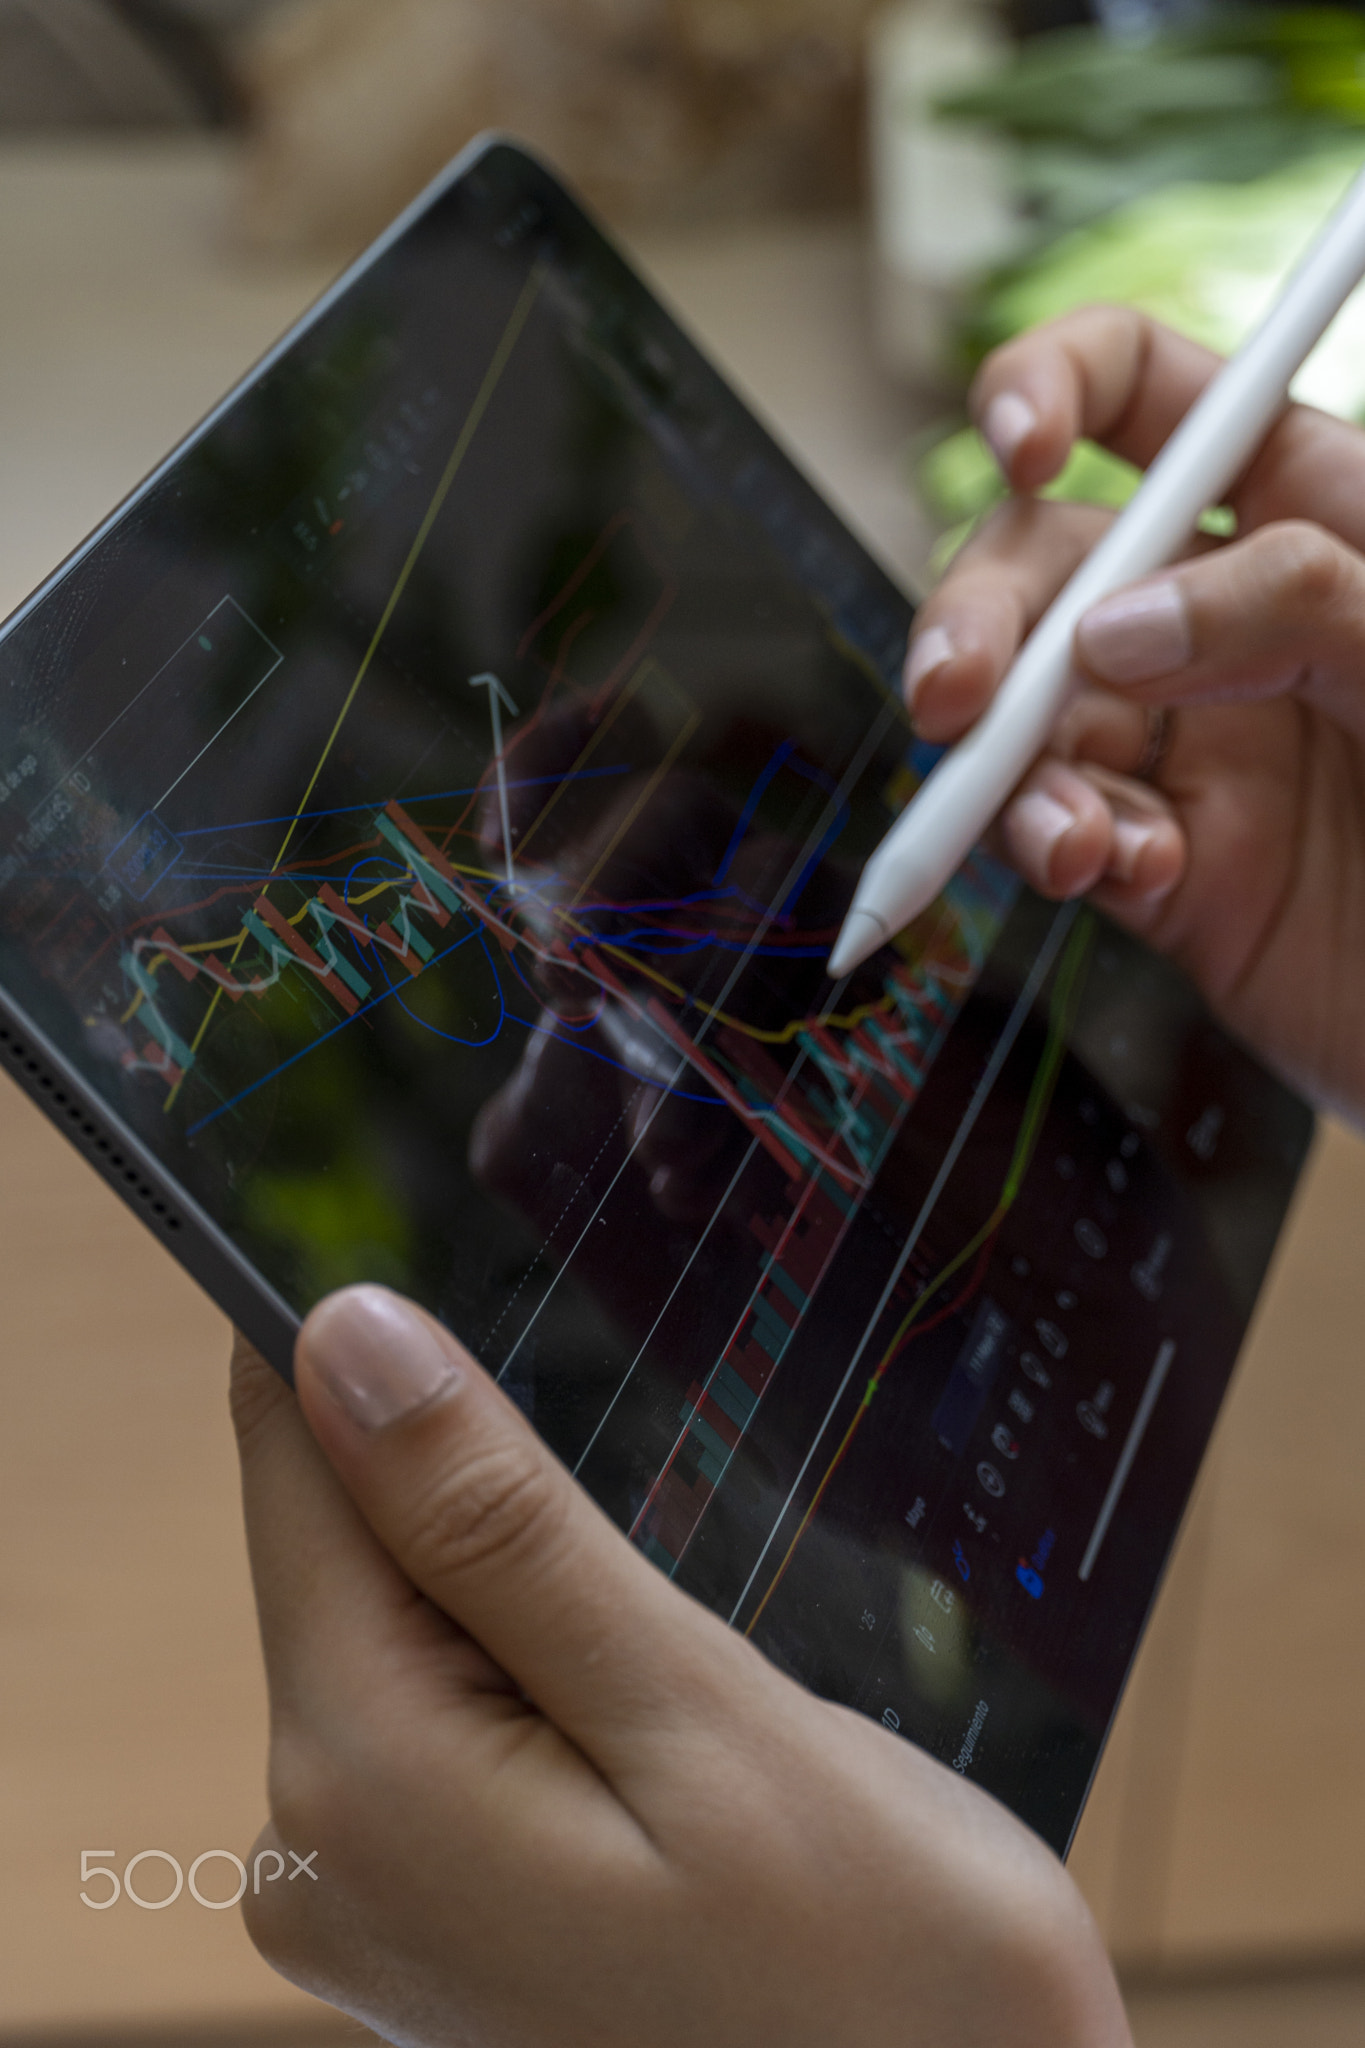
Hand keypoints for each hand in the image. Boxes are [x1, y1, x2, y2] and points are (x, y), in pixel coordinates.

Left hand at [232, 1287, 1129, 2046]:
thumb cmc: (877, 1979)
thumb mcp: (698, 1715)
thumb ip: (500, 1531)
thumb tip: (345, 1342)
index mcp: (365, 1784)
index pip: (292, 1470)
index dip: (358, 1343)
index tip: (450, 1248)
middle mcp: (320, 1848)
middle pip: (347, 1541)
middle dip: (476, 1471)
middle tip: (654, 1501)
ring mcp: (367, 1890)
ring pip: (402, 1615)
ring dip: (521, 1568)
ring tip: (672, 1636)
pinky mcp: (429, 1900)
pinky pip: (438, 1703)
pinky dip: (528, 1651)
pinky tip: (648, 1697)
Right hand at [909, 305, 1364, 1120]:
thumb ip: (1288, 604)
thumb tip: (1109, 632)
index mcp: (1304, 506)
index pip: (1139, 391)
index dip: (1050, 389)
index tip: (1022, 455)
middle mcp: (1223, 615)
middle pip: (1040, 566)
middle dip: (976, 620)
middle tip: (955, 698)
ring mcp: (1189, 742)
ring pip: (1025, 716)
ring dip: (1006, 769)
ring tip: (1068, 838)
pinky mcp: (1167, 867)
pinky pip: (1065, 835)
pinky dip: (1065, 849)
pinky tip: (1121, 870)